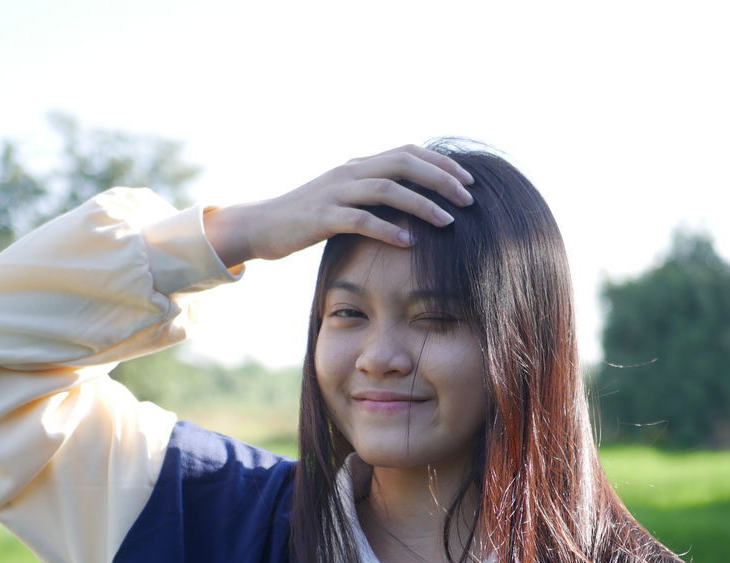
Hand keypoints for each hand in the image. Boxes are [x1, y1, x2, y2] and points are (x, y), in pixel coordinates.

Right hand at [203, 145, 474, 268]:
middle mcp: (350, 172)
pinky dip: (387, 229)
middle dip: (440, 180)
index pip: (407, 153)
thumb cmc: (306, 219)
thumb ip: (371, 196)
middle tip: (469, 199)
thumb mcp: (343, 200)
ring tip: (449, 222)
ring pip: (387, 189)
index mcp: (358, 165)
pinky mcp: (322, 218)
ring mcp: (335, 192)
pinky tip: (408, 242)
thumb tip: (406, 204)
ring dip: (422, 204)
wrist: (261, 226)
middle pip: (403, 164)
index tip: (468, 181)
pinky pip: (360, 220)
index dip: (440, 163)